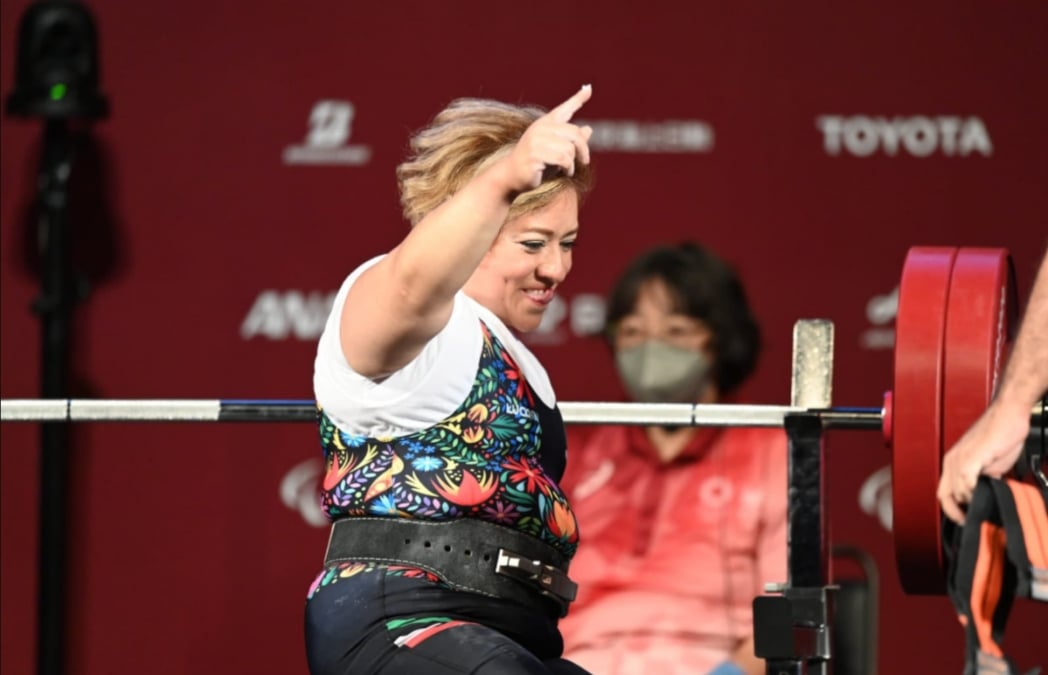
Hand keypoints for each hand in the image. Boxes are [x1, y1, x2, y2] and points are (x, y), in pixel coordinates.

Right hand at [506, 85, 592, 190]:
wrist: (512, 175)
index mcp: (545, 123)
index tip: (589, 89)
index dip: (577, 99)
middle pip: (574, 133)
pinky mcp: (535, 155)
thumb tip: (588, 129)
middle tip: (585, 160)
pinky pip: (562, 159)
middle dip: (583, 149)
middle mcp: (541, 128)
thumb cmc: (536, 163)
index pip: (564, 109)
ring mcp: (536, 141)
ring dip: (572, 163)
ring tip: (568, 169)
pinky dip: (568, 168)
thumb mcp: (556, 150)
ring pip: (569, 148)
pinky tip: (566, 172)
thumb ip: (571, 139)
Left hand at [937, 399, 1030, 523]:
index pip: (944, 492)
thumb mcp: (991, 464)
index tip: (964, 520)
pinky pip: (966, 482)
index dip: (951, 510)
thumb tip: (986, 499)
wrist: (1009, 413)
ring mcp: (959, 459)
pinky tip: (985, 495)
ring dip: (970, 503)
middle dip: (956, 513)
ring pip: (957, 491)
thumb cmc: (1001, 434)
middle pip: (944, 495)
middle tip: (970, 522)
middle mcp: (951, 460)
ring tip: (985, 509)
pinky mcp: (971, 457)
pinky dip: (973, 492)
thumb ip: (984, 481)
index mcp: (953, 462)